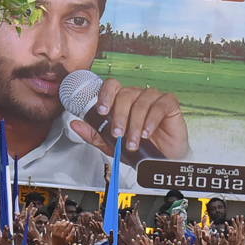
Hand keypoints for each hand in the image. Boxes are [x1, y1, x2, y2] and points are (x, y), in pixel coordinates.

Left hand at [69, 78, 190, 157]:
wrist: (163, 158)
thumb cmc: (141, 147)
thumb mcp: (113, 144)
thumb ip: (94, 134)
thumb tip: (75, 124)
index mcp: (122, 100)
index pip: (111, 86)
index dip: (105, 95)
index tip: (102, 111)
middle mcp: (137, 96)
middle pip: (125, 95)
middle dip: (119, 117)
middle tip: (118, 133)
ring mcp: (154, 98)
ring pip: (141, 102)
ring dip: (135, 124)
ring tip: (134, 141)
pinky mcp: (169, 103)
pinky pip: (159, 106)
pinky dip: (152, 119)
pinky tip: (147, 132)